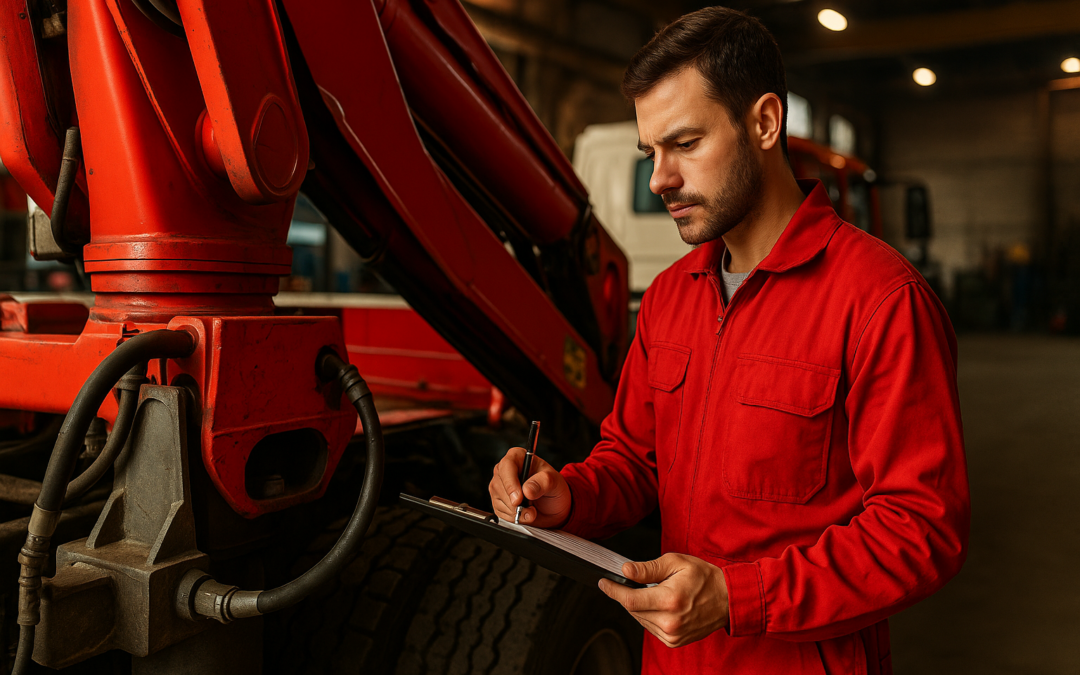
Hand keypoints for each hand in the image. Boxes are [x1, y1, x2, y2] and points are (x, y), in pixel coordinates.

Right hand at [489, 446, 571, 527]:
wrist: (554, 507)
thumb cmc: (553, 488)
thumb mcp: (555, 482)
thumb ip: (543, 482)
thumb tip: (527, 490)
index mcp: (517, 457)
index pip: (507, 466)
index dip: (510, 483)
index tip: (518, 498)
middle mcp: (505, 470)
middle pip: (499, 485)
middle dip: (515, 502)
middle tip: (531, 507)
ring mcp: (500, 486)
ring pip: (498, 501)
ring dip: (516, 511)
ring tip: (532, 510)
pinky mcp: (498, 501)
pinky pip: (500, 512)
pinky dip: (514, 517)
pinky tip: (525, 514)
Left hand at [598, 553, 728, 647]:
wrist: (727, 599)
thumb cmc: (704, 578)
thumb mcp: (676, 563)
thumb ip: (649, 569)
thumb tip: (626, 571)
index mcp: (670, 600)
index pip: (630, 600)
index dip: (613, 591)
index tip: (604, 583)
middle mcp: (670, 622)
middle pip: (633, 610)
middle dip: (627, 595)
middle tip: (632, 582)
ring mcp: (672, 635)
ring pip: (640, 620)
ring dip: (639, 606)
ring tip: (654, 592)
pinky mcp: (674, 641)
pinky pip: (650, 628)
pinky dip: (649, 616)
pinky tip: (659, 605)